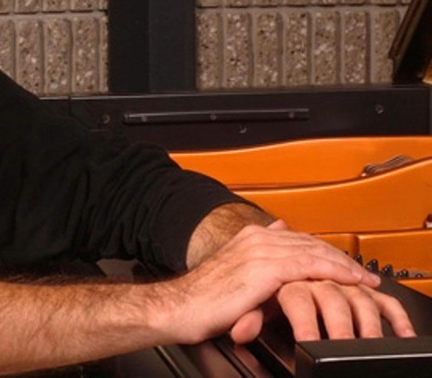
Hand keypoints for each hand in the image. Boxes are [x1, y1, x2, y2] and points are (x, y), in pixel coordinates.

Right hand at [159, 220, 385, 343]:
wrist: (180, 307)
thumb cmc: (202, 298)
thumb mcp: (234, 272)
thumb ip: (257, 259)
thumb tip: (277, 244)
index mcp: (250, 237)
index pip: (299, 239)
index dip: (325, 251)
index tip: (344, 264)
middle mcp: (256, 238)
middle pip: (311, 242)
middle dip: (340, 257)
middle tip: (364, 273)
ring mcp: (261, 251)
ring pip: (315, 252)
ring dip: (344, 264)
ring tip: (364, 278)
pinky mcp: (264, 270)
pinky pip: (309, 267)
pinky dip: (333, 272)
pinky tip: (348, 280)